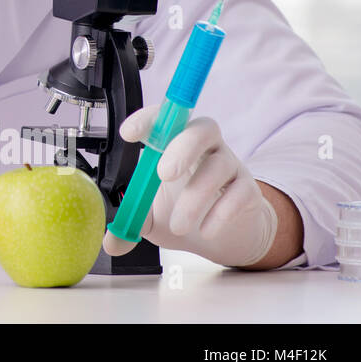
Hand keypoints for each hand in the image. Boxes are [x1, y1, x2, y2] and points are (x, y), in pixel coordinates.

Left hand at [102, 102, 276, 266]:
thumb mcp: (150, 216)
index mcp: (173, 142)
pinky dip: (221, 213)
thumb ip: (131, 223)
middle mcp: (205, 146)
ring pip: (218, 166)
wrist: (220, 233)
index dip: (146, 120)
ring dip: (195, 198)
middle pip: (201, 129)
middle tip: (164, 174)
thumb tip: (111, 243)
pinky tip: (206, 230)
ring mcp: (229, 164)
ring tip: (179, 226)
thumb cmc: (179, 209)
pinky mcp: (249, 188)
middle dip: (182, 148)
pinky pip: (240, 192)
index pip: (164, 118)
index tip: (129, 134)